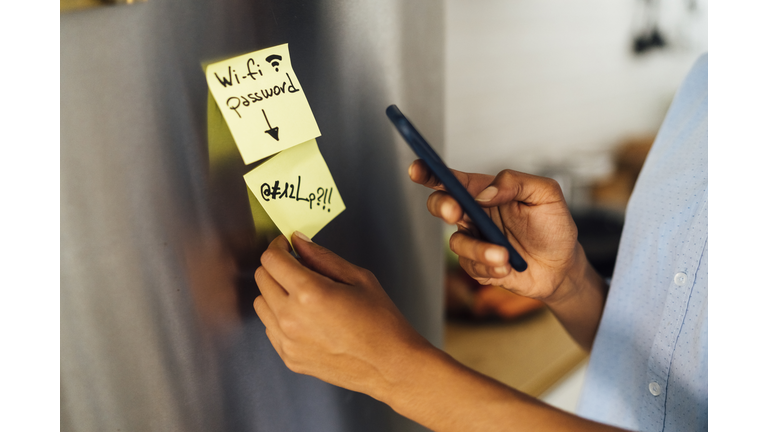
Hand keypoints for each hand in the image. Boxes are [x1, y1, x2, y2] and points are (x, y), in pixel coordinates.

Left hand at [253, 233, 433, 397]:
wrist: (390, 366)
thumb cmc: (381, 323)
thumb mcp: (359, 278)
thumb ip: (323, 257)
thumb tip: (299, 241)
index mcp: (309, 293)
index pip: (271, 260)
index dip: (278, 246)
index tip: (286, 245)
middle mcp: (291, 318)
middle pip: (262, 278)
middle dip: (275, 266)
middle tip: (295, 265)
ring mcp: (287, 341)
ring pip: (261, 303)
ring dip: (274, 291)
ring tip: (300, 293)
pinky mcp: (289, 357)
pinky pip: (270, 328)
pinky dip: (279, 316)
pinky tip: (303, 315)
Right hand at [409, 160, 581, 301]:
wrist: (563, 266)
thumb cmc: (553, 226)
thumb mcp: (546, 194)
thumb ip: (516, 182)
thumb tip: (485, 193)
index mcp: (484, 191)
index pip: (452, 179)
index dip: (429, 172)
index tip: (417, 169)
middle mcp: (474, 214)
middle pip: (440, 205)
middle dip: (443, 207)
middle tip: (457, 213)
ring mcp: (474, 240)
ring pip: (457, 242)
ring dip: (479, 249)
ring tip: (504, 255)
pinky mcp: (477, 265)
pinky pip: (470, 265)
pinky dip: (489, 266)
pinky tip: (508, 266)